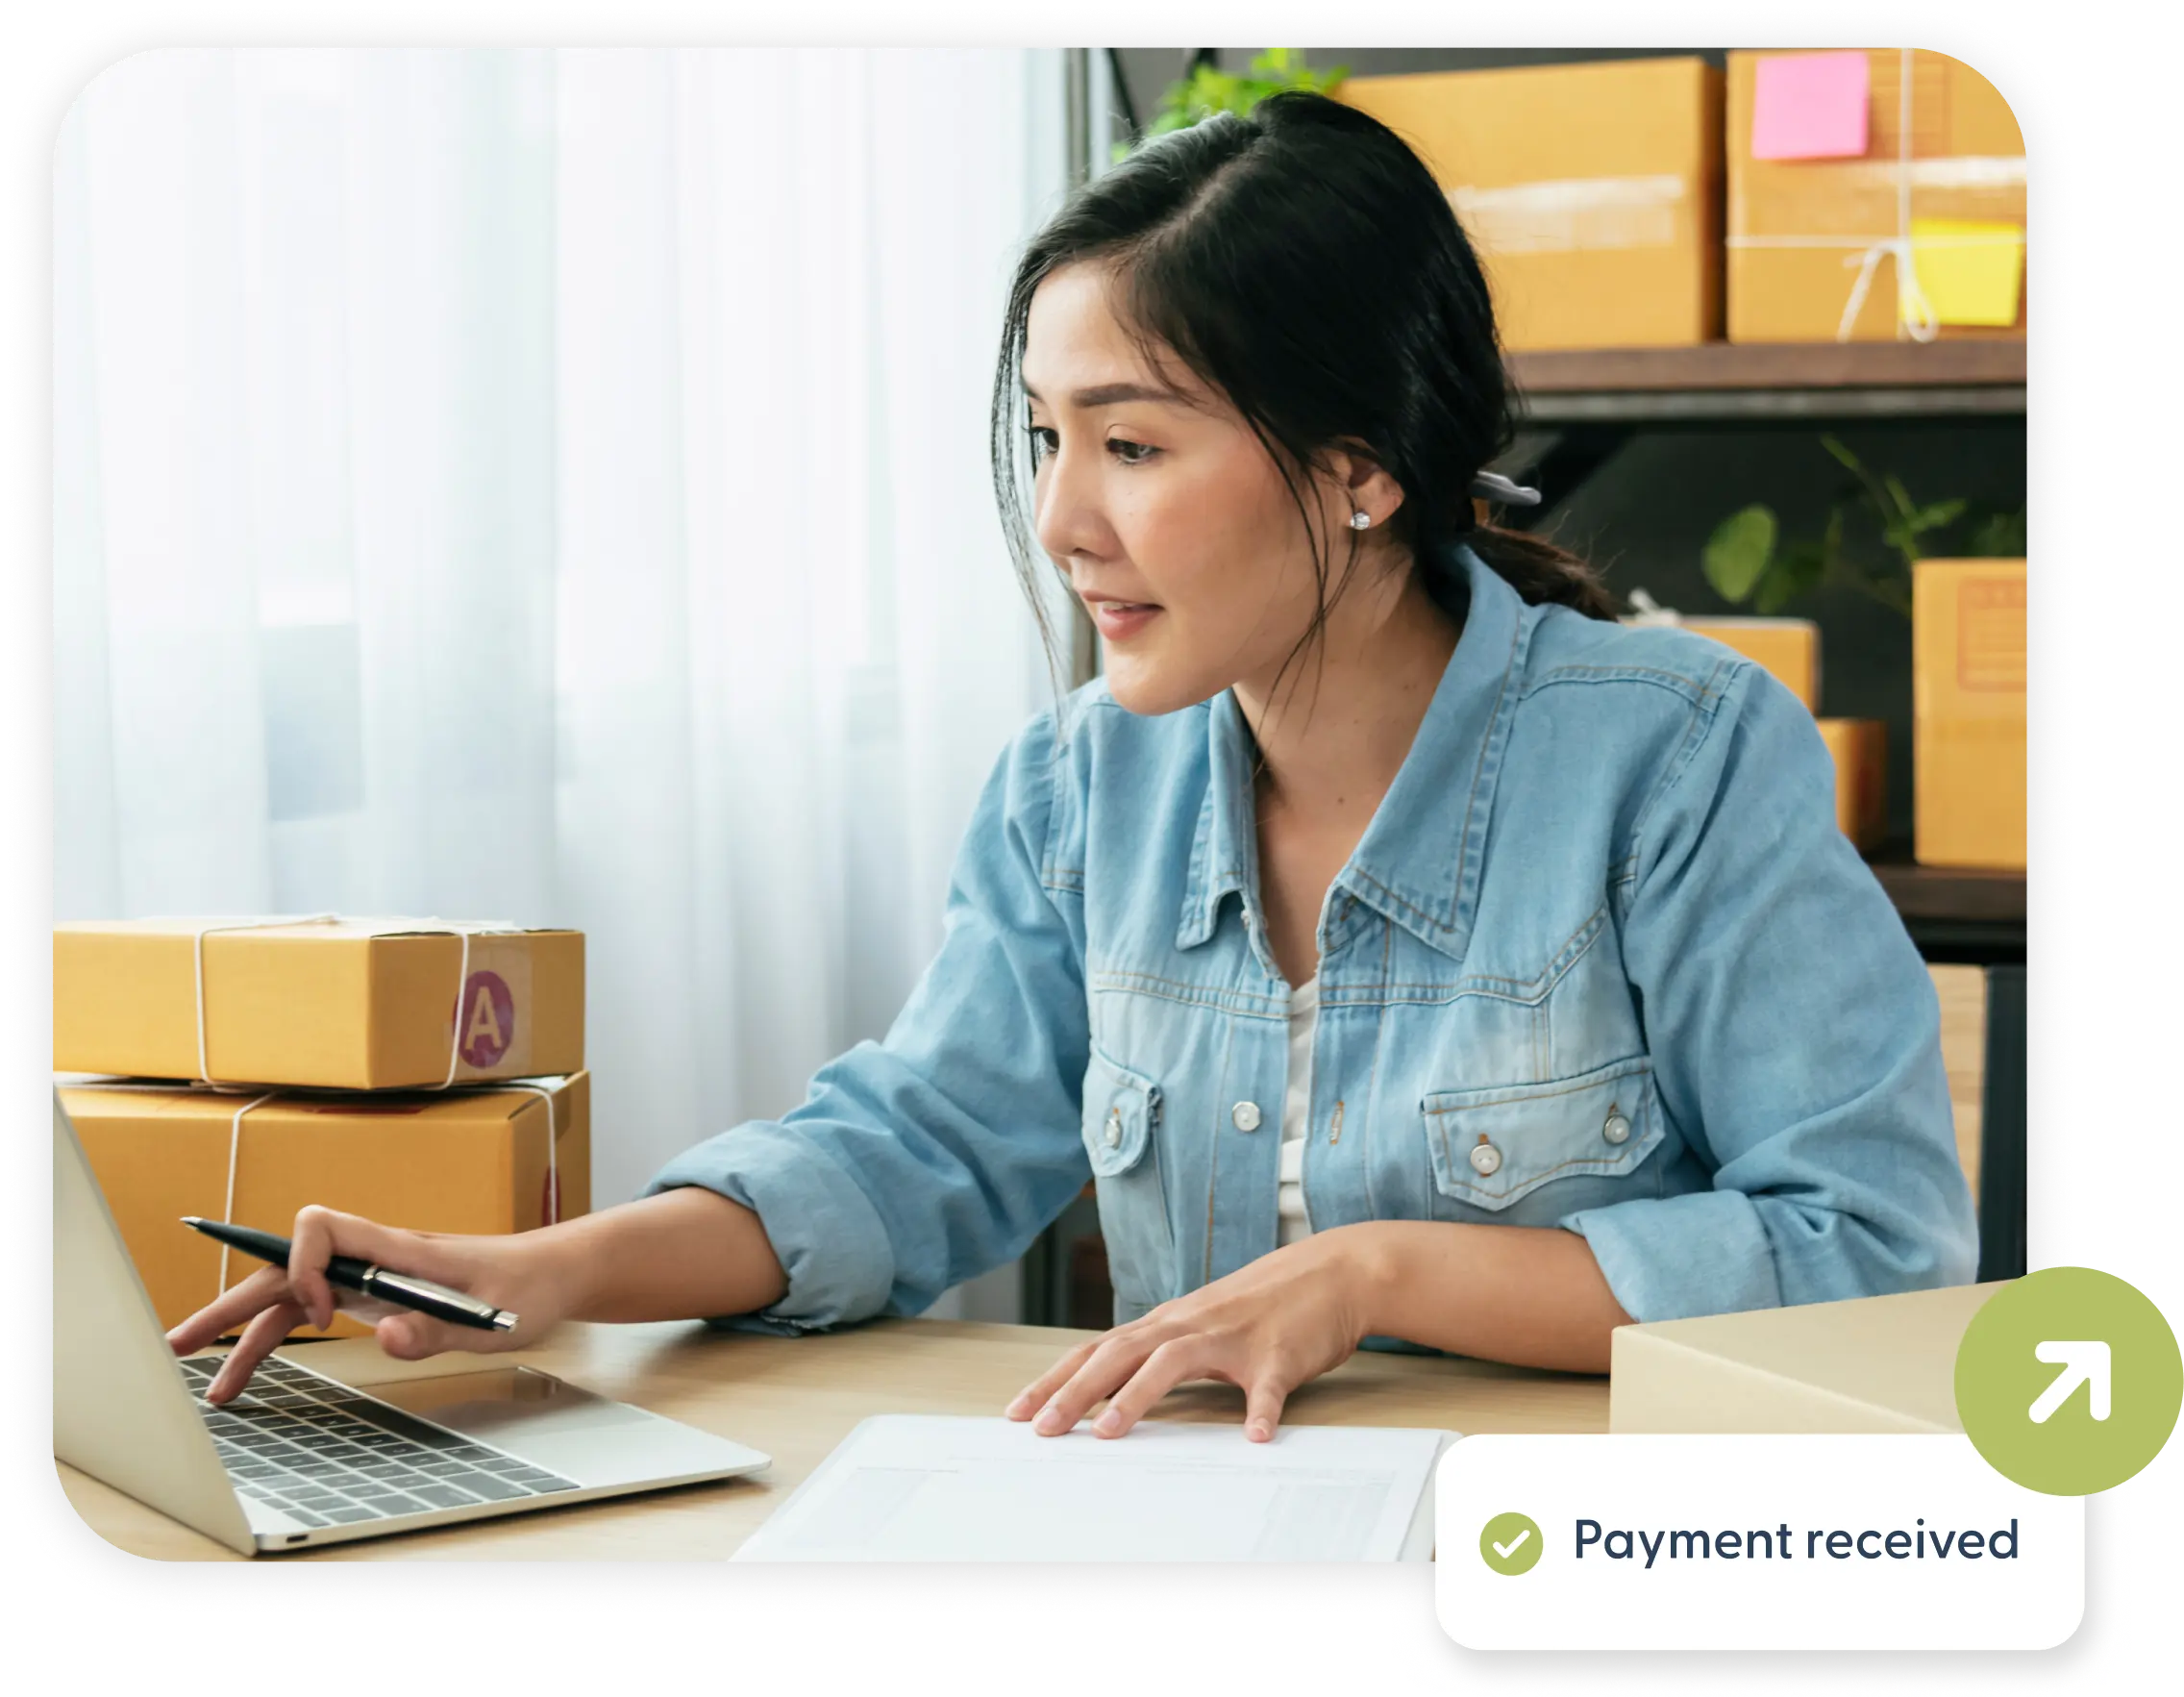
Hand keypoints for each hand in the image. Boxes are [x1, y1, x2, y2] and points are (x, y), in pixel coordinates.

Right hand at [165, 1206, 568, 1405]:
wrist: (553, 1274)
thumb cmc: (527, 1288)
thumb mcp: (493, 1319)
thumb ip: (436, 1330)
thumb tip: (382, 1337)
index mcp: (399, 1248)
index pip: (323, 1227)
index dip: (305, 1268)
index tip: (324, 1317)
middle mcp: (374, 1256)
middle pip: (286, 1266)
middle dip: (233, 1302)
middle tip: (182, 1344)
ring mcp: (370, 1275)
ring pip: (292, 1294)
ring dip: (247, 1333)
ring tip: (214, 1385)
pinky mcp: (376, 1295)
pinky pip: (313, 1310)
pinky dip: (280, 1337)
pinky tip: (255, 1366)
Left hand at [1003, 1228, 1378, 1441]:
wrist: (1332, 1273)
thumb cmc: (1263, 1305)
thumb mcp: (1201, 1325)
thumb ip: (1160, 1352)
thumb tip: (1112, 1389)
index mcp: (1167, 1323)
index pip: (1097, 1351)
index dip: (1056, 1379)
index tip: (1019, 1411)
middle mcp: (1190, 1324)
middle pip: (1120, 1353)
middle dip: (1075, 1392)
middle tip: (1043, 1428)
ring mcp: (1233, 1336)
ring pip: (1174, 1361)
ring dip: (1138, 1395)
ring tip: (1110, 1431)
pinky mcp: (1280, 1353)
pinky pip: (1268, 1385)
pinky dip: (1261, 1410)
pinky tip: (1257, 1436)